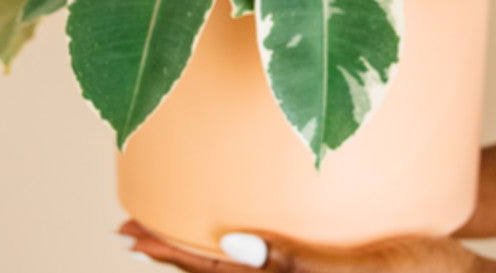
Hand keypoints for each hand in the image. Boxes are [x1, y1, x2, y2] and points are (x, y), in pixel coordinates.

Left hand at [120, 220, 483, 272]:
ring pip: (236, 271)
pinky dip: (235, 252)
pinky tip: (230, 235)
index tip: (128, 232)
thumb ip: (298, 265)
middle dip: (170, 253)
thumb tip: (230, 250)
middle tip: (128, 228)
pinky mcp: (324, 271)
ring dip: (196, 254)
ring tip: (163, 231)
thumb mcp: (367, 269)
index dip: (168, 253)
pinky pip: (268, 264)